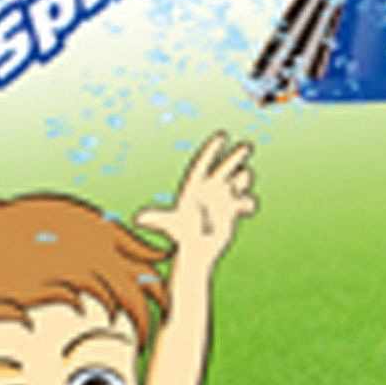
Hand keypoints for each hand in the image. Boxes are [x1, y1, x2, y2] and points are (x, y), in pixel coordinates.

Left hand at [137, 133, 255, 270]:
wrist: (196, 249)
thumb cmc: (182, 234)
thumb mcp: (170, 224)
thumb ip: (156, 218)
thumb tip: (138, 219)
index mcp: (195, 186)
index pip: (203, 163)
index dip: (212, 148)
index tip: (222, 135)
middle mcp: (209, 189)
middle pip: (224, 168)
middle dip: (235, 156)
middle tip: (247, 145)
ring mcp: (221, 199)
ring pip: (236, 182)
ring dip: (242, 179)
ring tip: (244, 176)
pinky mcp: (232, 210)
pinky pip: (243, 201)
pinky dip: (247, 203)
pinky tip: (247, 208)